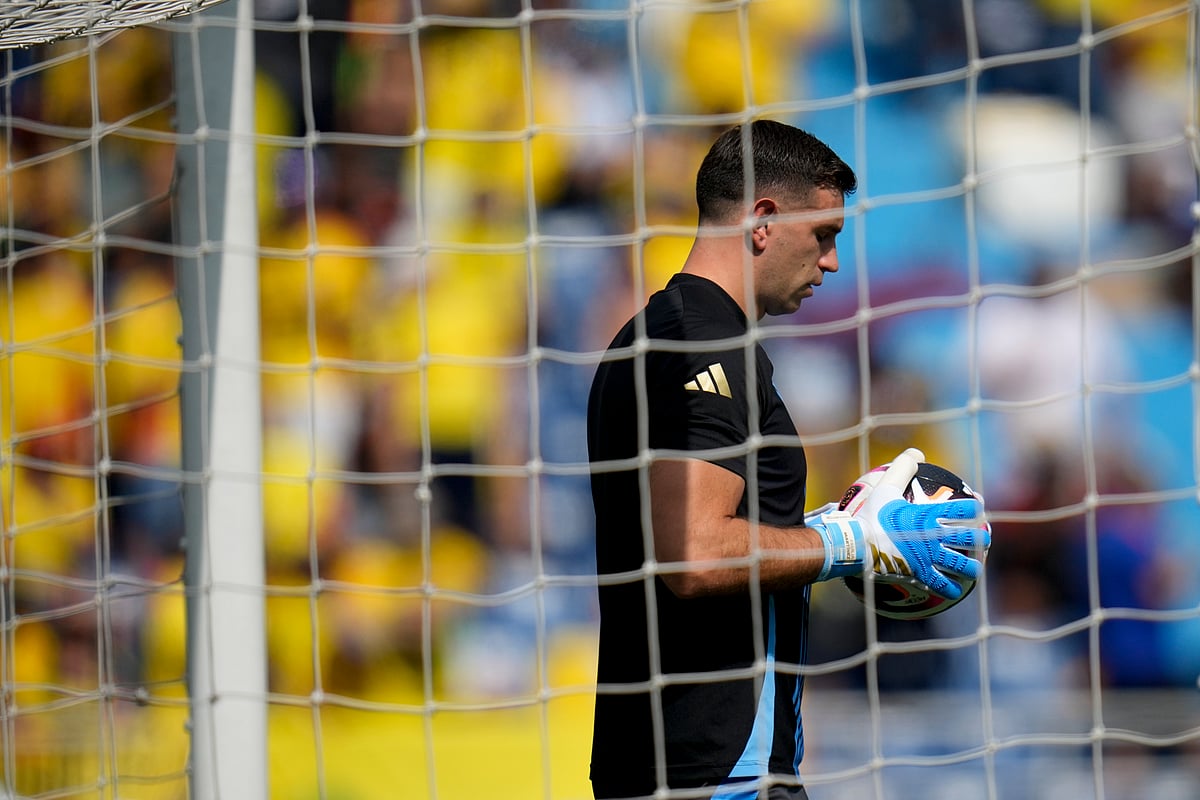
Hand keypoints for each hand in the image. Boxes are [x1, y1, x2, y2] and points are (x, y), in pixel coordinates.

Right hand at [810, 448, 988, 598]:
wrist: (858, 544)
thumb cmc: (871, 515)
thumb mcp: (885, 487)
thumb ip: (902, 467)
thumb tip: (917, 452)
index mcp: (930, 515)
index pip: (964, 509)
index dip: (975, 506)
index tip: (978, 505)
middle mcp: (934, 536)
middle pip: (969, 538)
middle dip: (981, 538)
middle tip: (985, 539)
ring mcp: (929, 557)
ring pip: (961, 564)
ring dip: (971, 567)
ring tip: (975, 568)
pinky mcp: (920, 574)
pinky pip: (940, 584)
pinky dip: (950, 588)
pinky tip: (956, 591)